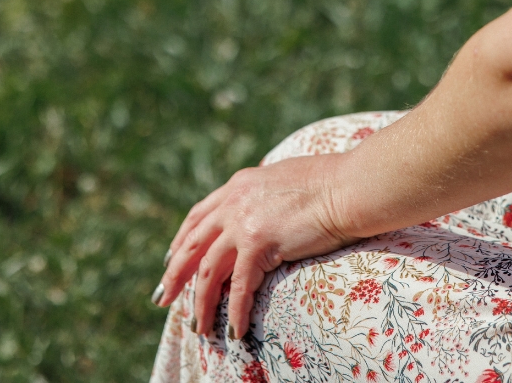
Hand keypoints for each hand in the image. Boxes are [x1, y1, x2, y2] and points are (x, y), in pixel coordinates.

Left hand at [155, 154, 355, 339]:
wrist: (349, 186)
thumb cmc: (332, 182)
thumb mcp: (284, 179)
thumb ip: (265, 195)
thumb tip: (266, 208)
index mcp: (239, 184)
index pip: (198, 216)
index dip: (181, 240)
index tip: (170, 259)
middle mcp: (234, 201)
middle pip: (192, 244)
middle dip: (174, 274)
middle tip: (162, 298)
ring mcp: (243, 222)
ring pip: (208, 270)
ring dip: (201, 303)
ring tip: (198, 328)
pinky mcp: (258, 243)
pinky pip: (239, 287)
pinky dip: (234, 312)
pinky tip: (234, 332)